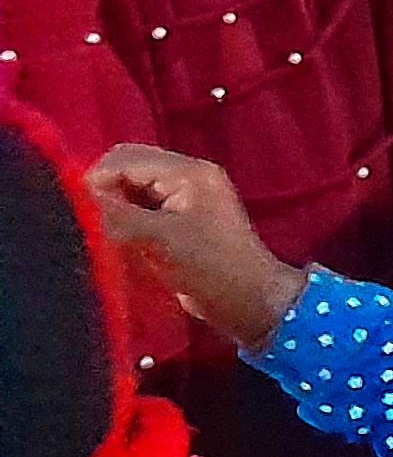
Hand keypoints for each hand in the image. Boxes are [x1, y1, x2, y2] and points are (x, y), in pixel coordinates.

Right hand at [86, 147, 306, 350]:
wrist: (247, 297)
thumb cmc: (211, 266)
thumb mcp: (162, 240)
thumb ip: (121, 215)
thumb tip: (84, 196)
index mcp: (190, 172)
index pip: (129, 158)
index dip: (99, 178)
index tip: (79, 208)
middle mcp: (188, 176)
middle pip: (130, 166)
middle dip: (105, 187)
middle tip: (92, 220)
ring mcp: (184, 197)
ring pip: (133, 186)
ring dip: (113, 202)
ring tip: (103, 230)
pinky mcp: (179, 218)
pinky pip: (141, 205)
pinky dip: (124, 215)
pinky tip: (116, 236)